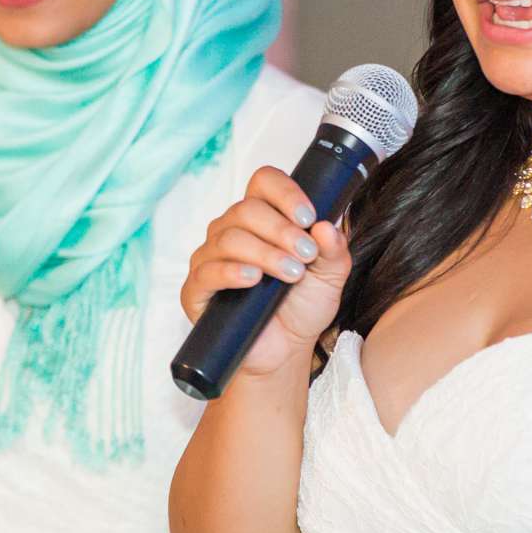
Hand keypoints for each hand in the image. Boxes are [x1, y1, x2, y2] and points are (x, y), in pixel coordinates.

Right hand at [178, 166, 351, 380]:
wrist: (285, 350)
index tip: (308, 217)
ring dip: (265, 253)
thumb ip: (335, 251)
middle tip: (305, 256)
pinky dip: (232, 272)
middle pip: (246, 209)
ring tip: (291, 274)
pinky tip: (253, 279)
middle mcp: (232, 230)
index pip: (263, 182)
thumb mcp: (331, 276)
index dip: (285, 193)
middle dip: (282, 231)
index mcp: (263, 218)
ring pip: (229, 238)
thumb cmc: (302, 306)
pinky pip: (207, 271)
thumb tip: (328, 227)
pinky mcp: (197, 289)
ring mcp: (211, 258)